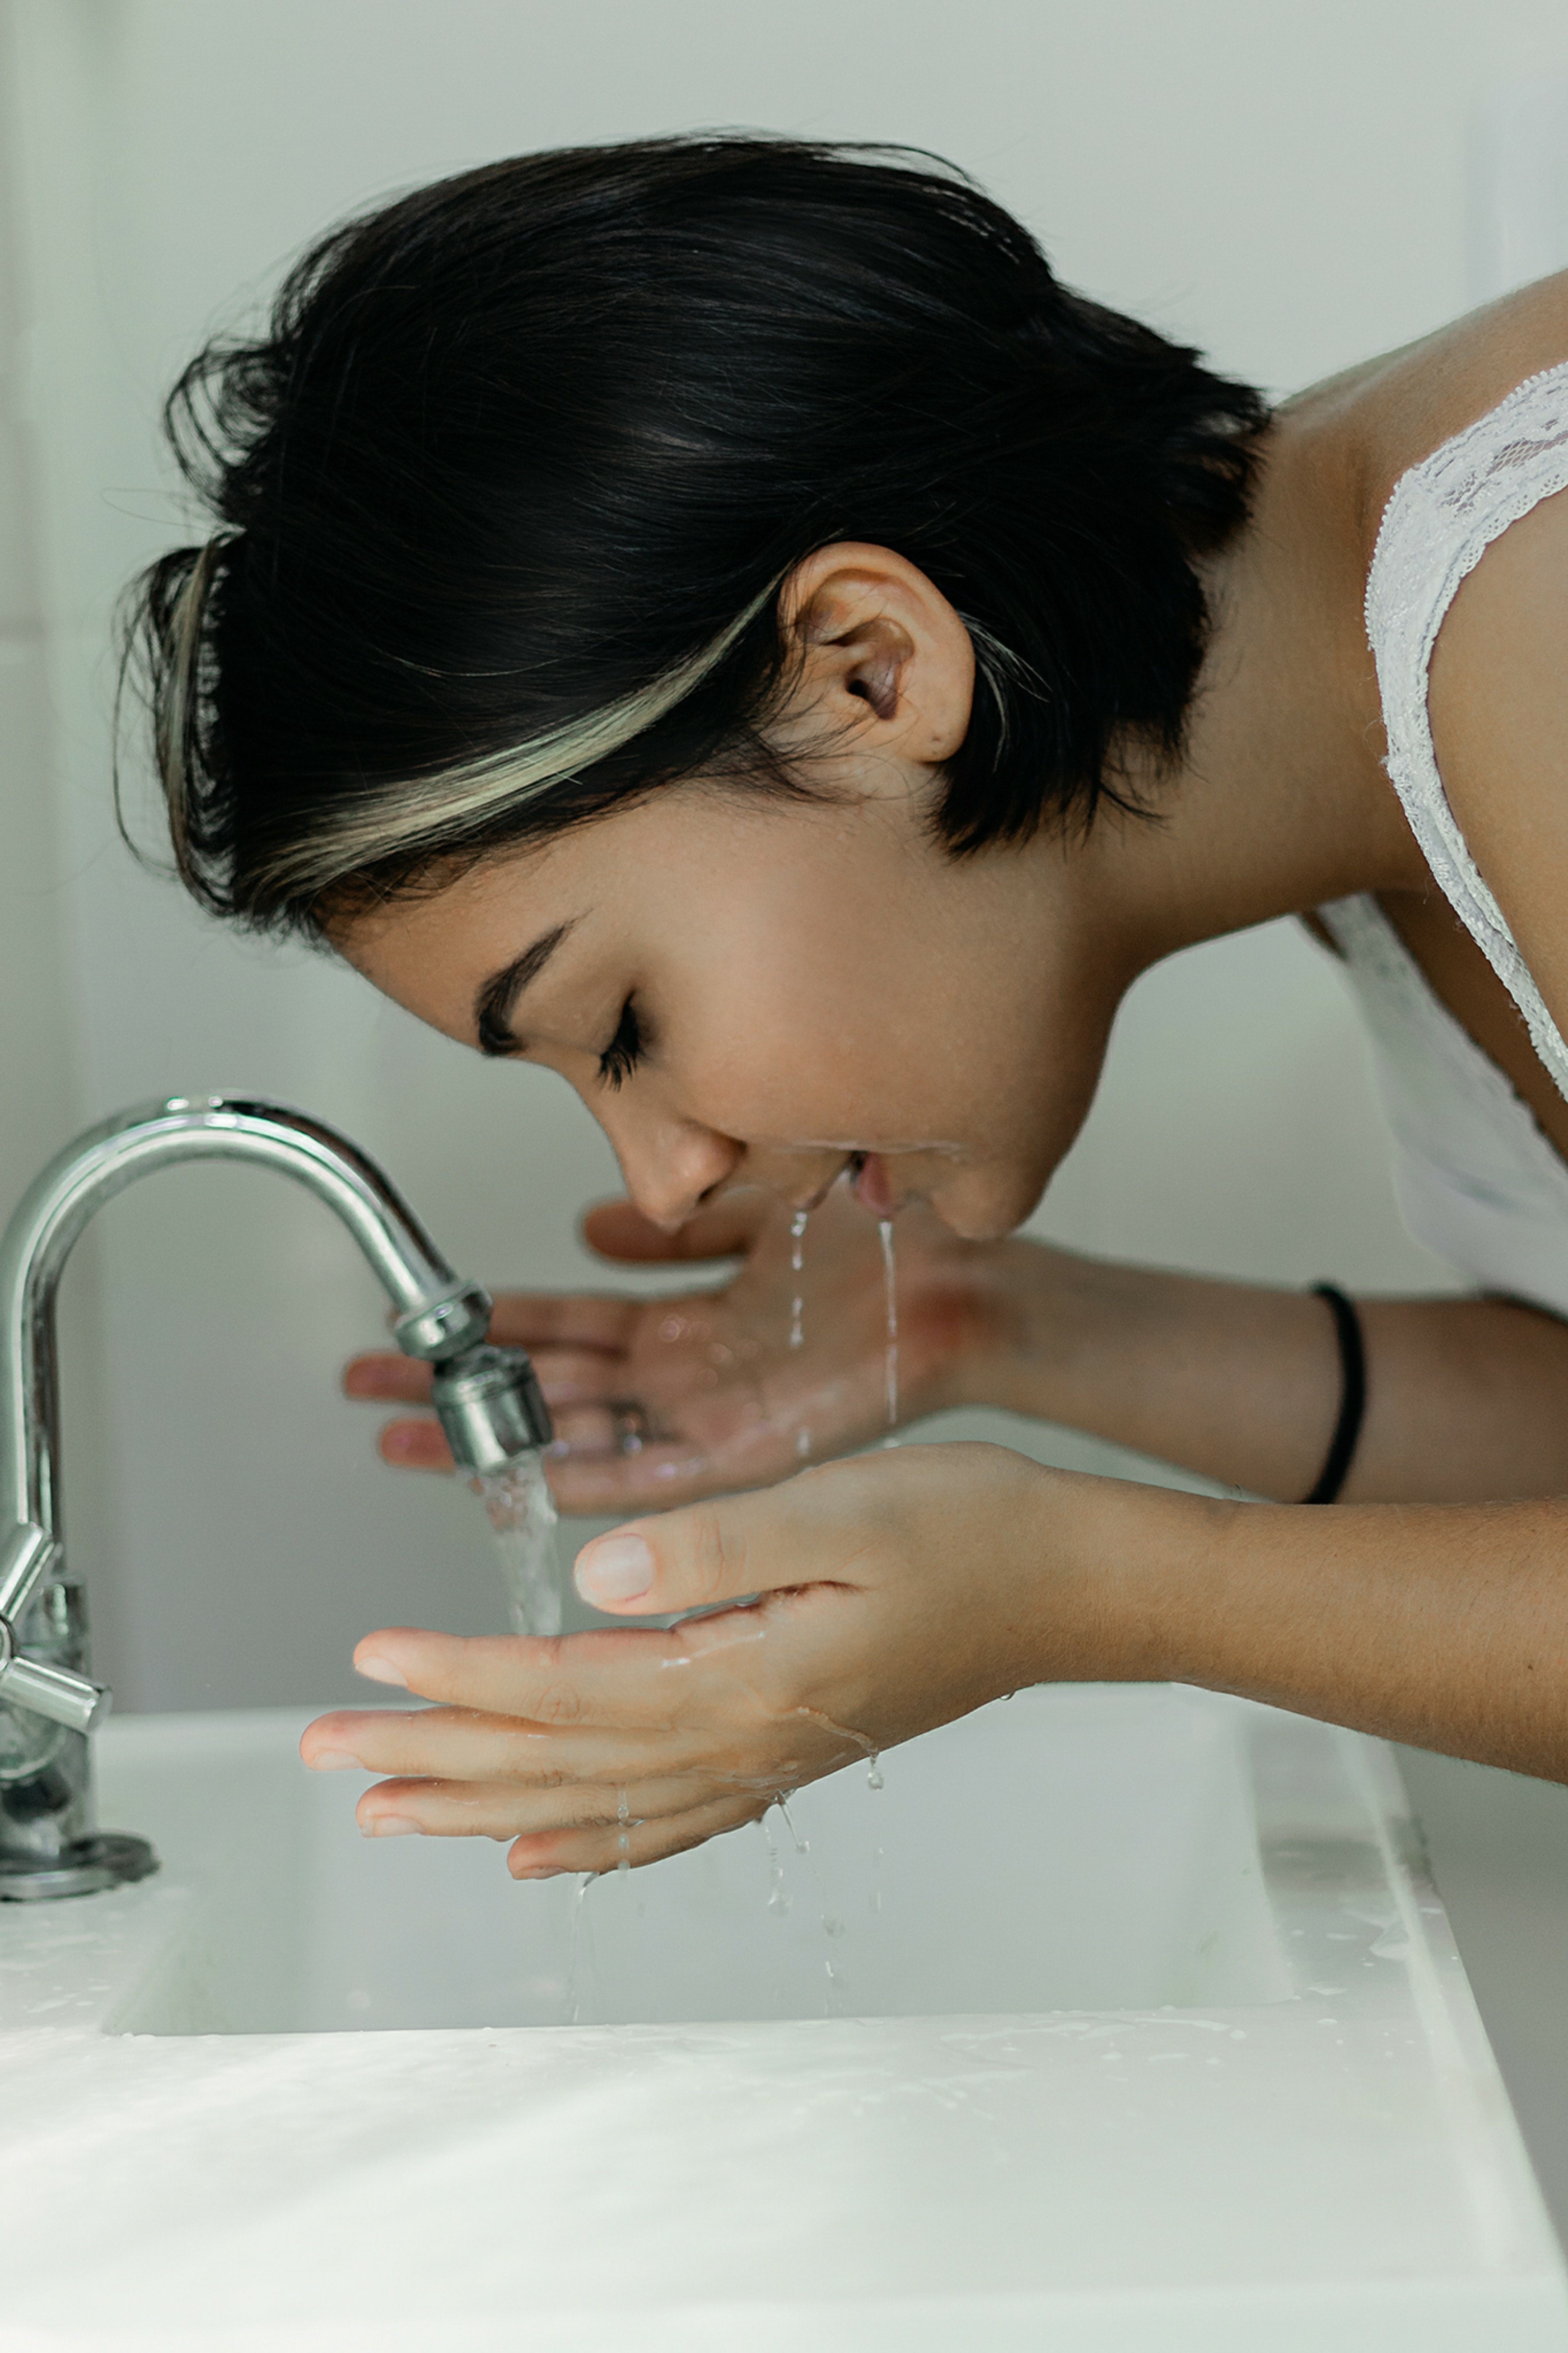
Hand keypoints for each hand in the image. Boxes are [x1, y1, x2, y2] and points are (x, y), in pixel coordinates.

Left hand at [300, 1442, 1184, 1873]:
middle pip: (558, 1762)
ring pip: (596, 1802)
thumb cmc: (975, 1530)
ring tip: (394, 1808)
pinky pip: (669, 1821)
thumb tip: (593, 1582)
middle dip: (435, 1754)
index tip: (372, 1656)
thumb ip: (714, 1547)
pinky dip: (594, 1845)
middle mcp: (747, 1737)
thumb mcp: (843, 1506)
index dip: (461, 1675)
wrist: (1076, 1583)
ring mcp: (769, 1755)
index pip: (565, 1688)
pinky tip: (540, 1855)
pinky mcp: (790, 1748)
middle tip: (328, 1750)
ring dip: (486, 1806)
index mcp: (747, 1674)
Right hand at [344, 1183, 1012, 1510]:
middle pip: (549, 1389)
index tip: (412, 1329)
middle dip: (458, 1391)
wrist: (970, 1282)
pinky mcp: (753, 1453)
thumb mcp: (753, 1209)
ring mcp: (712, 1419)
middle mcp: (688, 1377)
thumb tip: (592, 1220)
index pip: (562, 1328)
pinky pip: (658, 1478)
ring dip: (497, 1439)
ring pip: (581, 1436)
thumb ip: (673, 1223)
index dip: (486, 1329)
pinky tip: (529, 1481)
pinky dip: (595, 1481)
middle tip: (366, 1393)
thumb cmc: (883, 1242)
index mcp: (687, 1323)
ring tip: (407, 1439)